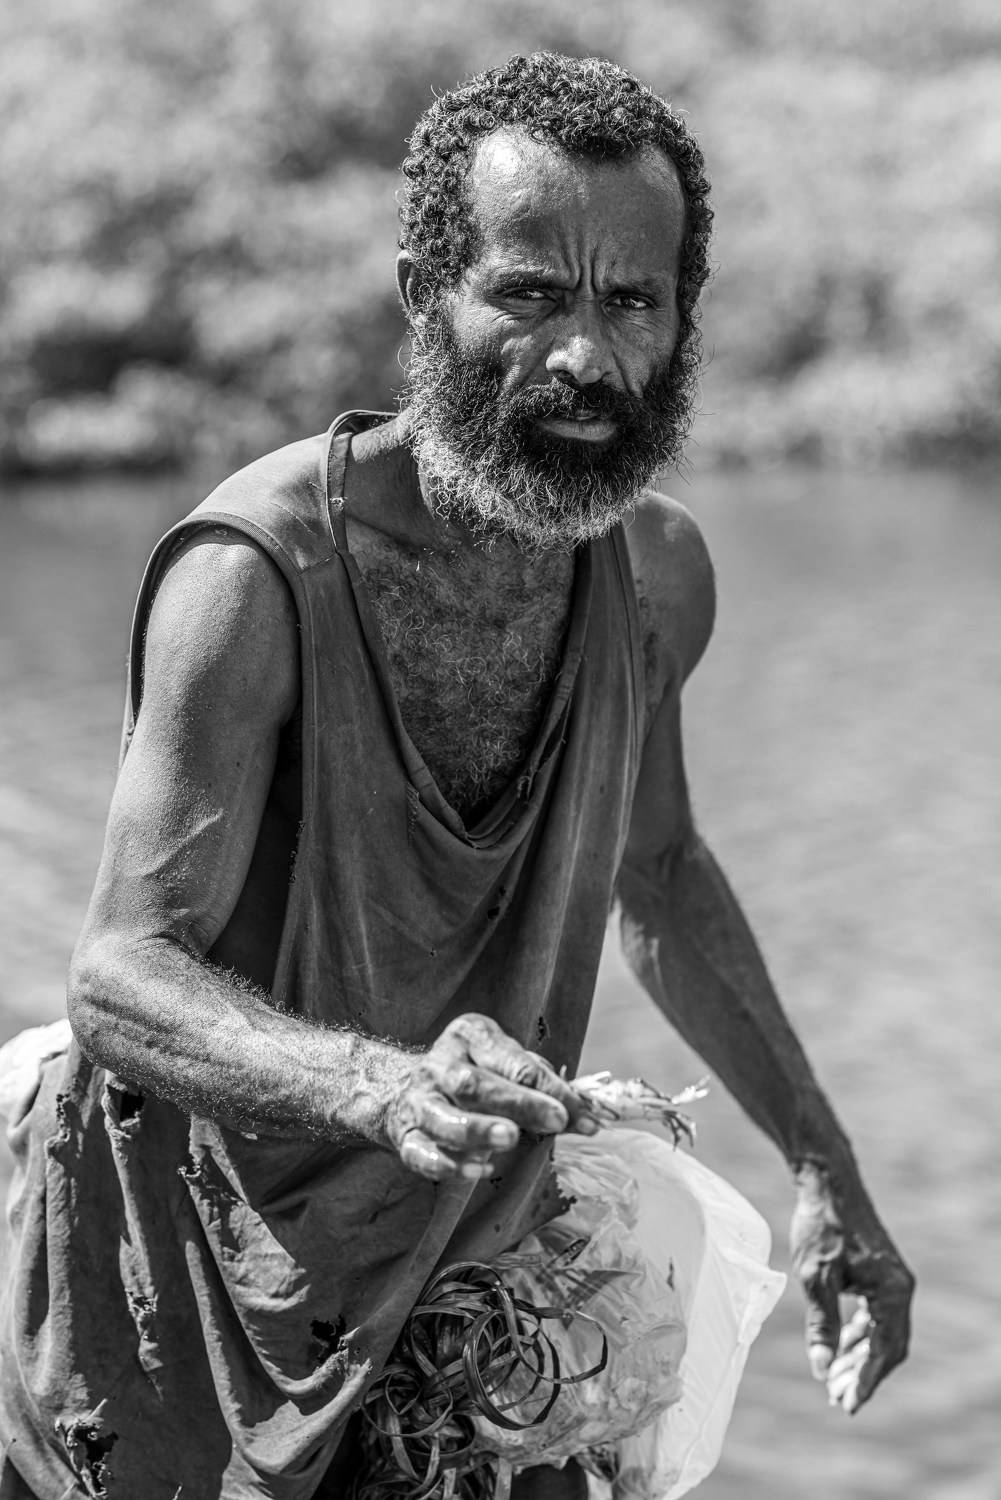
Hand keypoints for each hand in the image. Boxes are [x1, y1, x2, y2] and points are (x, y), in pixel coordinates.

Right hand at [383, 1013, 597, 1182]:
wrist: (401, 1087)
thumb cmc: (474, 1075)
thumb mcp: (505, 1064)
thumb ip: (544, 1086)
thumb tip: (587, 1117)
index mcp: (470, 1036)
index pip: (512, 1060)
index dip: (549, 1086)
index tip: (581, 1115)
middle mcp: (441, 1065)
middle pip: (477, 1084)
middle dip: (519, 1103)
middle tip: (555, 1121)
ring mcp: (419, 1101)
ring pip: (442, 1115)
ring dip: (477, 1129)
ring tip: (509, 1139)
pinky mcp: (404, 1135)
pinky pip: (419, 1152)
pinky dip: (447, 1164)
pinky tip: (479, 1170)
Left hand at [790, 1159, 913, 1414]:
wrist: (827, 1183)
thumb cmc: (821, 1227)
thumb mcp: (815, 1279)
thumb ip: (821, 1325)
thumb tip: (822, 1369)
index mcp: (892, 1292)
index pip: (883, 1350)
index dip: (865, 1380)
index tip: (846, 1404)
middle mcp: (899, 1288)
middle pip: (888, 1346)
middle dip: (863, 1374)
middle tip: (837, 1398)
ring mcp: (891, 1281)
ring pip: (881, 1333)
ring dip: (860, 1357)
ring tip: (835, 1379)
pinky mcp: (879, 1274)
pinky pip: (875, 1316)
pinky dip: (859, 1335)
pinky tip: (842, 1347)